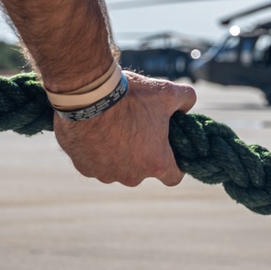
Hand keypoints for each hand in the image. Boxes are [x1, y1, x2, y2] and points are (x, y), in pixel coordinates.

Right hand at [53, 72, 196, 185]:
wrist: (89, 95)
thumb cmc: (130, 96)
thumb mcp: (168, 92)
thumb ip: (186, 99)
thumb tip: (186, 107)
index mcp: (155, 163)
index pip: (173, 177)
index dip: (175, 163)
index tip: (170, 148)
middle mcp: (131, 176)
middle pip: (143, 169)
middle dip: (144, 152)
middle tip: (139, 127)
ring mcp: (105, 174)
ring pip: (118, 167)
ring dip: (119, 152)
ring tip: (115, 125)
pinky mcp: (84, 168)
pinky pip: (95, 163)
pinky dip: (97, 150)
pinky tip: (96, 129)